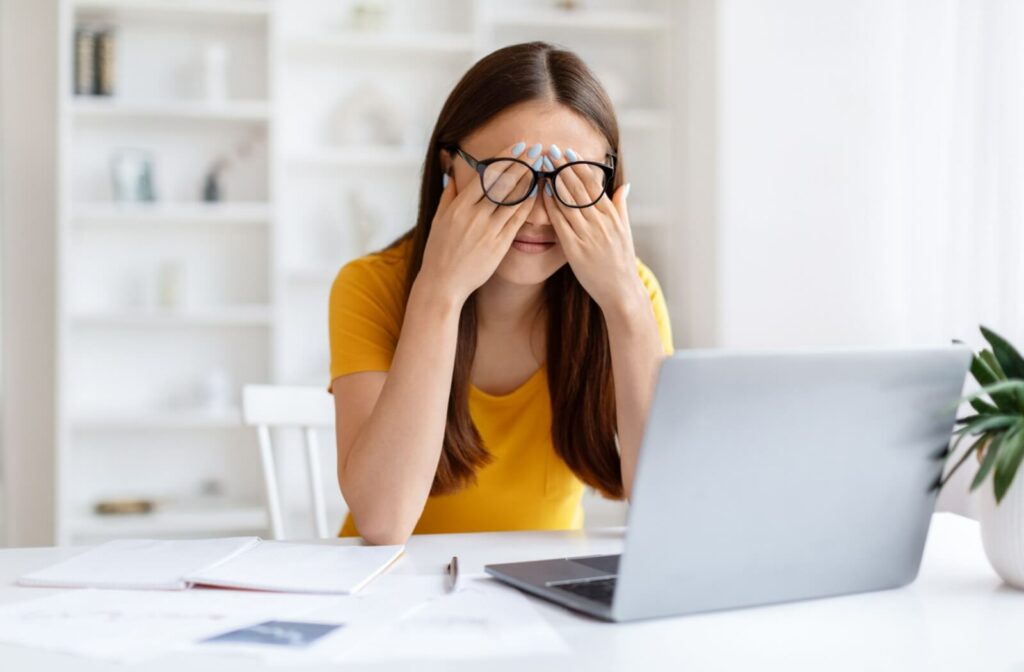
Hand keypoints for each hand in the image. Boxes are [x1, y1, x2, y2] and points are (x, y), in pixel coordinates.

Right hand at [419, 143, 535, 303]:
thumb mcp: (439, 219)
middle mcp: (474, 216)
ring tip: (542, 167)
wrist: (443, 283)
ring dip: (529, 181)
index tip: (519, 146)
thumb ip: (448, 196)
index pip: (487, 175)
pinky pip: (517, 220)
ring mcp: (488, 230)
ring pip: (513, 200)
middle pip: (503, 183)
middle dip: (522, 163)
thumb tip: (453, 175)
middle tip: (537, 149)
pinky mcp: (499, 245)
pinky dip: (528, 204)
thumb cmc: (439, 251)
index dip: (506, 158)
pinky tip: (538, 193)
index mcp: (459, 206)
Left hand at [542, 147, 642, 311]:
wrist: (621, 290)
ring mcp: (588, 235)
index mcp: (611, 216)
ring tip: (543, 165)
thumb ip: (621, 207)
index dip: (578, 166)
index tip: (567, 152)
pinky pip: (561, 223)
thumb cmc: (621, 262)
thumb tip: (624, 186)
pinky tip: (542, 193)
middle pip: (579, 188)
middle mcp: (600, 222)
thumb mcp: (626, 231)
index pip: (593, 184)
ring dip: (554, 181)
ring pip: (568, 202)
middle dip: (563, 167)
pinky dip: (551, 206)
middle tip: (550, 150)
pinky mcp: (576, 249)